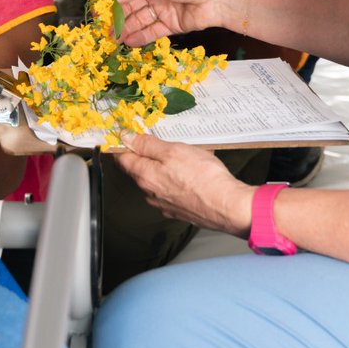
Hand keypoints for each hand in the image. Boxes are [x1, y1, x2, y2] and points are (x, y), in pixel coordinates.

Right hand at [108, 0, 228, 45]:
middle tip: (102, 28)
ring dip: (125, 28)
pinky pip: (151, 30)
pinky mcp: (171, 23)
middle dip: (116, 15)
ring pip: (139, 19)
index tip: (97, 7)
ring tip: (112, 39)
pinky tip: (128, 42)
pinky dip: (139, 36)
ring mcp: (163, 7)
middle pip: (130, 3)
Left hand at [115, 133, 253, 235]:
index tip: (123, 136)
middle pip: (137, 171)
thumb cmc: (203, 177)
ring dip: (158, 170)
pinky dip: (172, 182)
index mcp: (145, 176)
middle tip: (152, 142)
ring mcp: (163, 204)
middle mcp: (150, 193)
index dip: (120, 145)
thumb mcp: (174, 151)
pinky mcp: (178, 211)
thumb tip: (126, 138)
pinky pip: (168, 193)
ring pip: (153, 182)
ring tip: (176, 159)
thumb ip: (148, 145)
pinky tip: (186, 176)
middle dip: (141, 156)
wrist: (227, 207)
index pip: (122, 159)